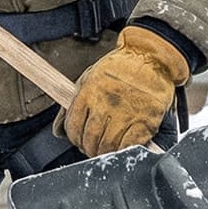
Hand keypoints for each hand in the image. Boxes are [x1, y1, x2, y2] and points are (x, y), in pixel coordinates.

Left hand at [61, 26, 189, 157]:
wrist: (149, 56)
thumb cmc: (119, 68)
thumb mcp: (88, 79)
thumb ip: (71, 106)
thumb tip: (58, 131)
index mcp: (89, 92)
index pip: (73, 126)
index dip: (74, 138)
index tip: (79, 141)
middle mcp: (105, 103)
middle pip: (90, 139)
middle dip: (88, 148)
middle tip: (93, 148)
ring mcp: (126, 113)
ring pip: (108, 145)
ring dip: (104, 152)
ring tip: (106, 149)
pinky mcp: (145, 120)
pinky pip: (130, 145)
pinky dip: (124, 151)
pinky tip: (122, 147)